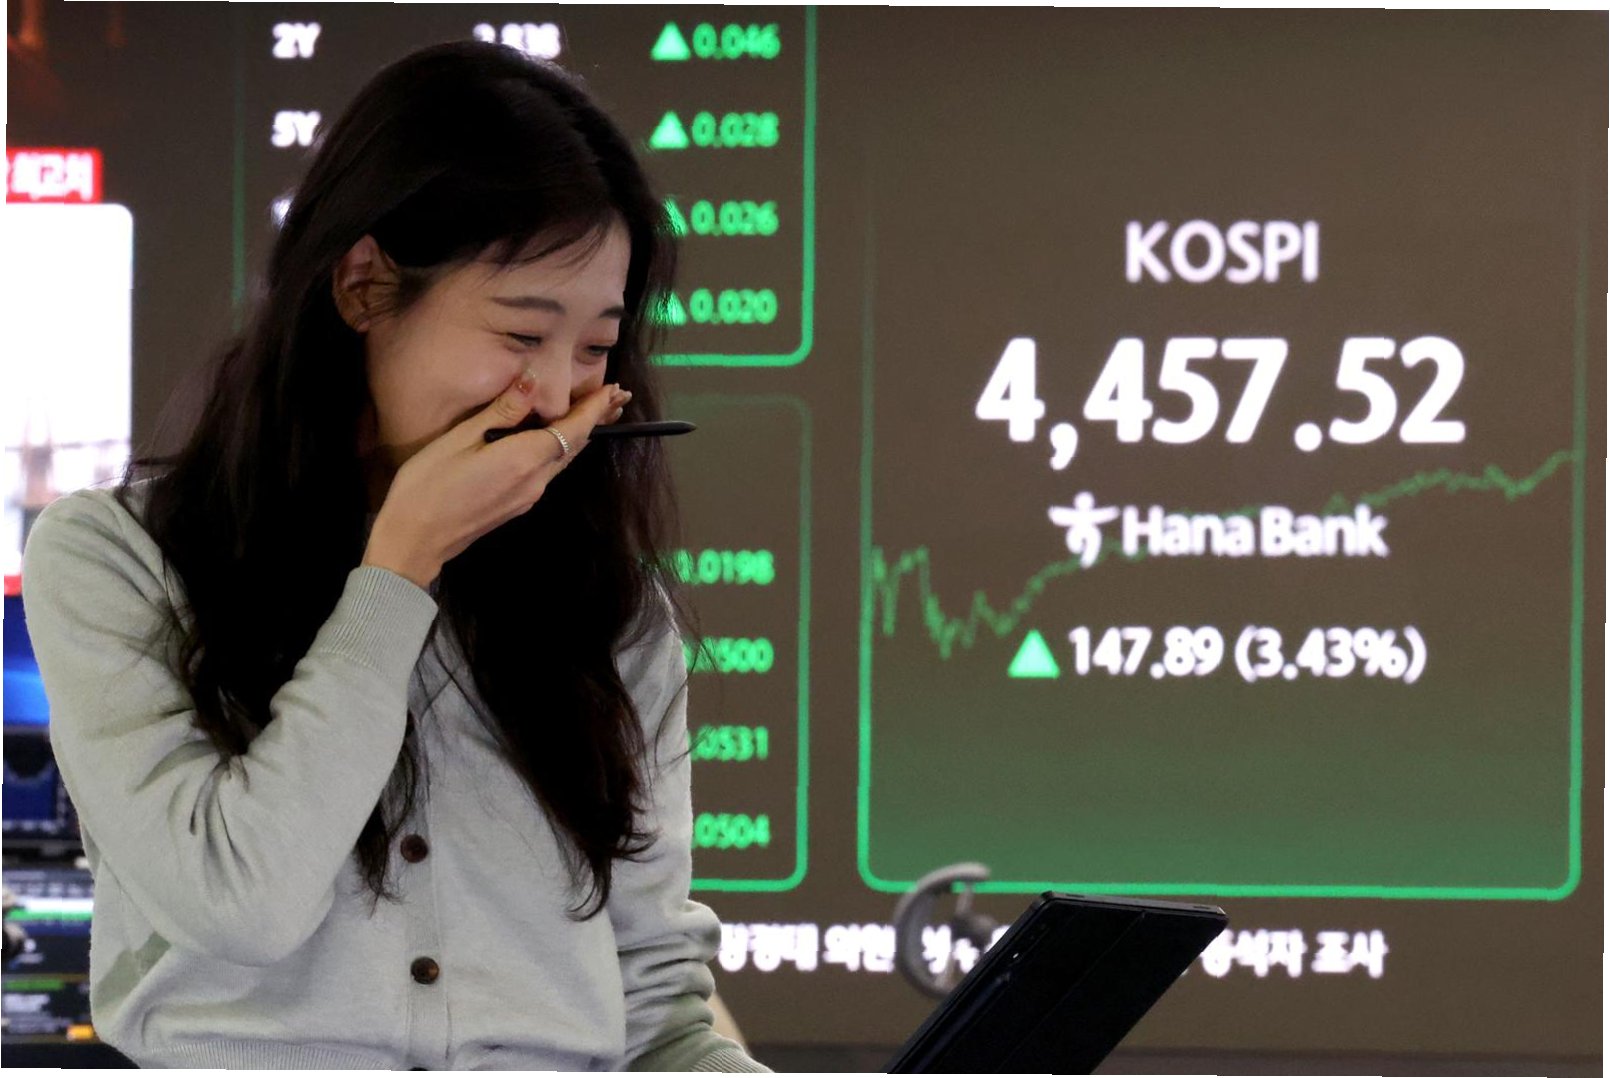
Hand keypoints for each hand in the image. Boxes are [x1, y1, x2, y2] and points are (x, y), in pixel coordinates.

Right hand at [362, 372, 631, 588]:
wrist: (414, 541)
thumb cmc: (428, 485)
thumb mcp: (461, 439)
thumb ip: (502, 411)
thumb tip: (535, 380)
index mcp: (524, 460)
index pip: (574, 429)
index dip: (595, 408)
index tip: (615, 390)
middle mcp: (536, 481)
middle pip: (576, 445)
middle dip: (596, 418)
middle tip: (616, 395)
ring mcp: (528, 496)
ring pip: (563, 458)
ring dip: (580, 433)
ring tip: (594, 410)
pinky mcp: (517, 504)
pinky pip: (548, 469)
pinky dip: (560, 447)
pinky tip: (554, 435)